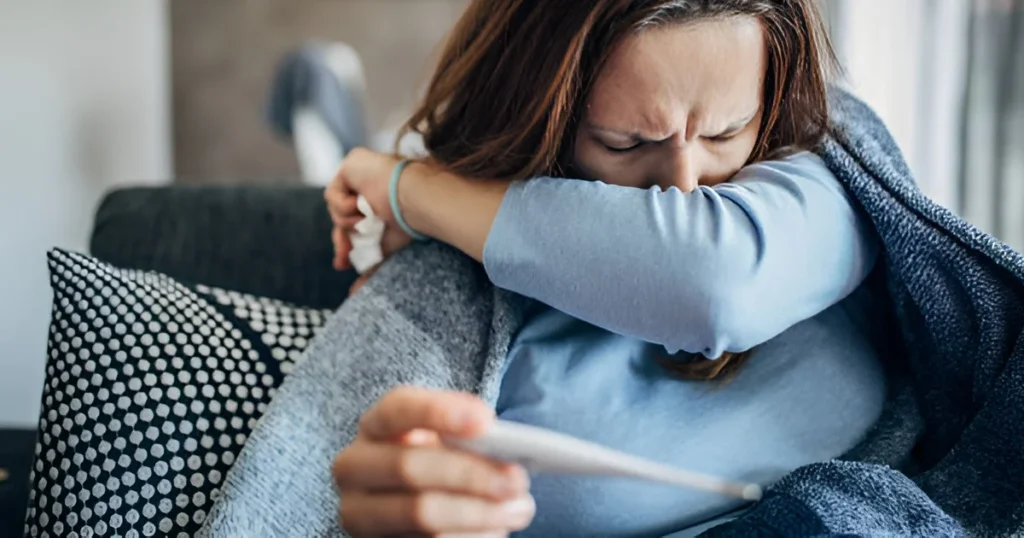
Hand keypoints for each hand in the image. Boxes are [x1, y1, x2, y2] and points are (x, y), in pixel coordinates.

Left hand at [324, 148, 413, 270]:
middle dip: (341, 240)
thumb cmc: (409, 223)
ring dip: (348, 222)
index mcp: (380, 200)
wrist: (414, 201)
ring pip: (335, 209)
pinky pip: (333, 195)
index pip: (354, 222)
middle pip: (340, 216)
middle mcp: (369, 183)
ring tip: (366, 222)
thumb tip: (353, 293)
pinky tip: (361, 206)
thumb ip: (370, 265)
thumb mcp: (385, 248)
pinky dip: (344, 207)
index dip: (346, 242)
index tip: (343, 264)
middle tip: (343, 260)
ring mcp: (359, 172)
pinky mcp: (351, 164)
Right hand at [332, 387, 534, 536]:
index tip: (486, 421)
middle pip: (409, 466)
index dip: (438, 412)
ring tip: (518, 508)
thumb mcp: (446, 444)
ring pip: (421, 513)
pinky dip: (470, 537)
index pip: (396, 409)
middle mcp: (354, 467)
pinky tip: (496, 530)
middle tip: (517, 480)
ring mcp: (358, 513)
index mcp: (374, 427)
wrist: (412, 507)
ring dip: (479, 512)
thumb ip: (466, 439)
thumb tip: (504, 450)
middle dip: (470, 473)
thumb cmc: (440, 464)